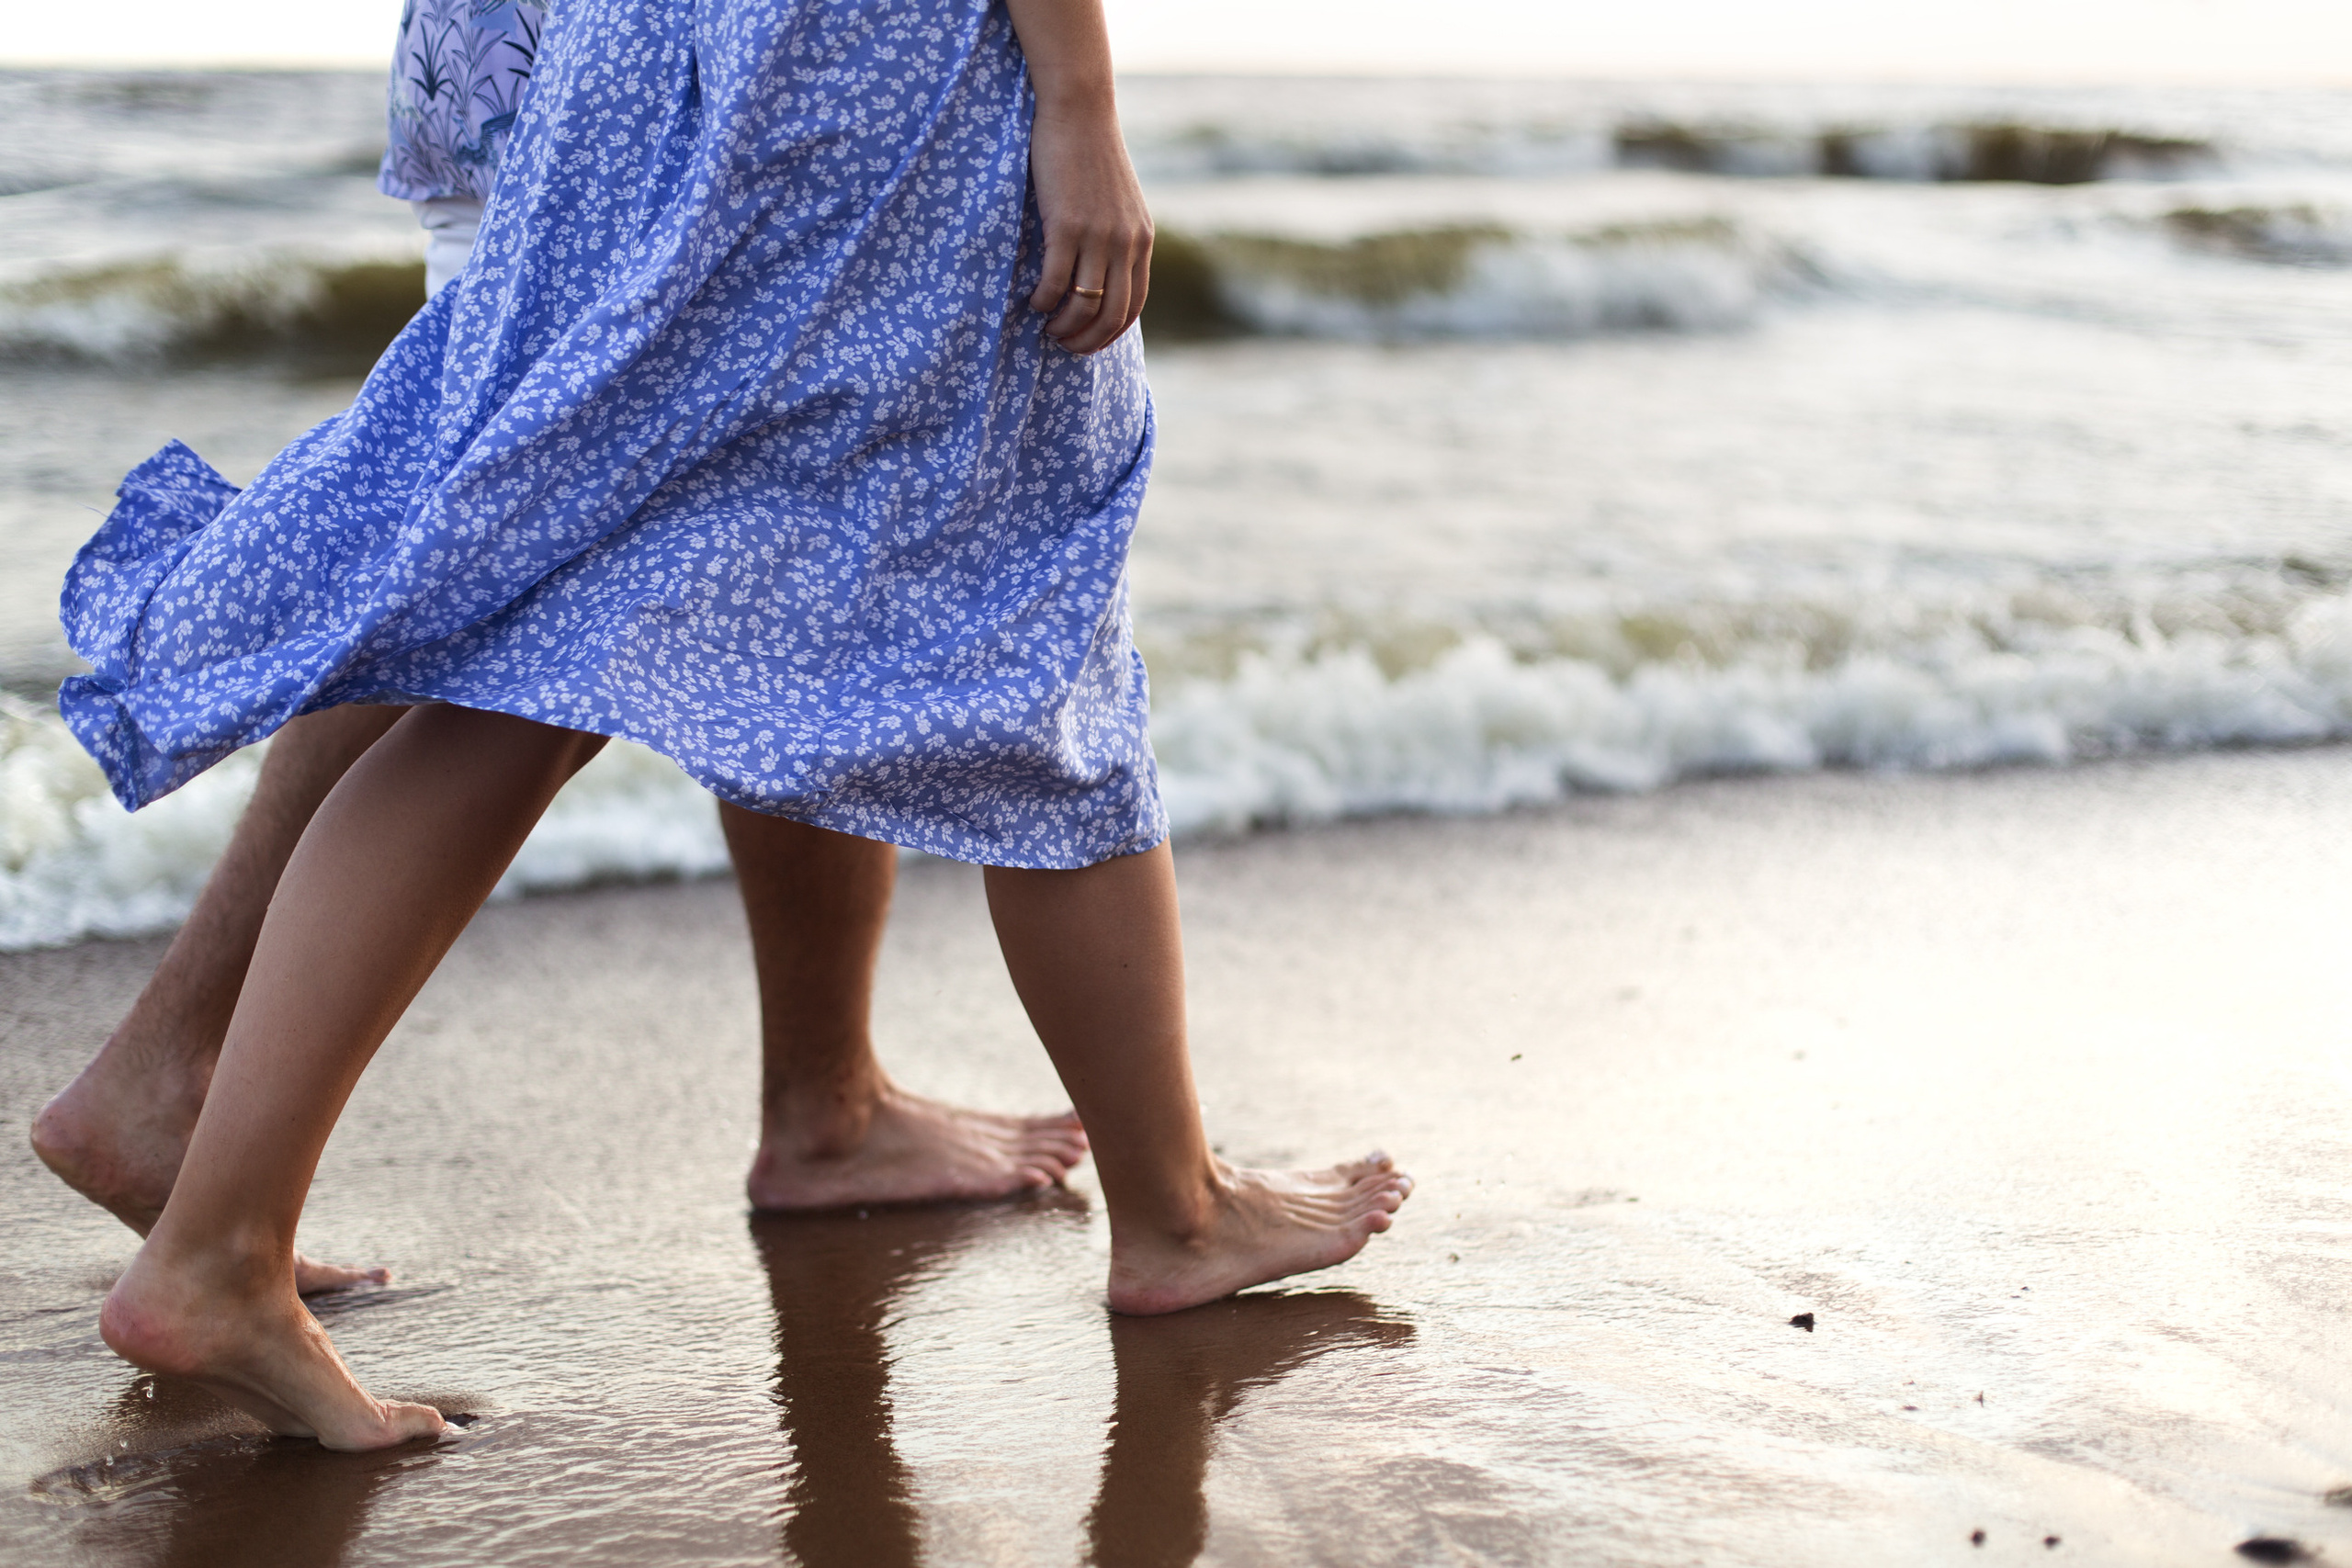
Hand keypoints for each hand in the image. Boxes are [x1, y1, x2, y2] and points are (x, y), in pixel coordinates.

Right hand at [1026, 93, 1151, 354]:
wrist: (1079, 112)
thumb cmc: (1091, 155)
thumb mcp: (1118, 201)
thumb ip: (1118, 236)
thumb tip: (1103, 272)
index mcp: (1141, 240)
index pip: (1134, 305)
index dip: (1111, 333)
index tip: (1089, 343)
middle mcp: (1125, 243)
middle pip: (1111, 314)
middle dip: (1087, 340)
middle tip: (1064, 344)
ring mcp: (1097, 236)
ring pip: (1084, 304)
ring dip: (1064, 327)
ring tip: (1047, 328)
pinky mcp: (1067, 226)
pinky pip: (1055, 282)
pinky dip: (1044, 302)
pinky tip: (1032, 303)